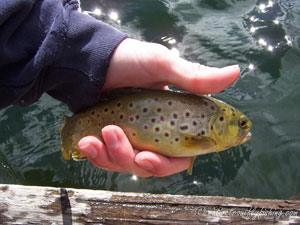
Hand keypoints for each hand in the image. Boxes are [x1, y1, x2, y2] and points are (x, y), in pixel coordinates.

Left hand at [78, 38, 239, 177]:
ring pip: (131, 166)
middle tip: (140, 152)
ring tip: (105, 131)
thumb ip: (195, 76)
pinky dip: (98, 155)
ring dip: (118, 155)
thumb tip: (236, 72)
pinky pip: (107, 160)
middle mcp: (154, 132)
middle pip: (159, 165)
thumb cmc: (129, 60)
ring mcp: (131, 138)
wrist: (91, 61)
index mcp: (174, 118)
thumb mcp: (162, 65)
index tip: (171, 156)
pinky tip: (87, 142)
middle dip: (148, 163)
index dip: (183, 157)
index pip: (187, 148)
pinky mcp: (109, 141)